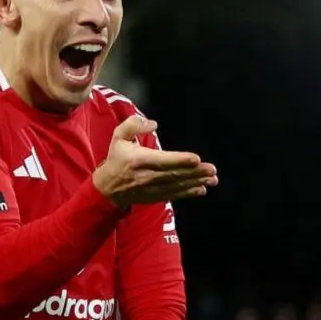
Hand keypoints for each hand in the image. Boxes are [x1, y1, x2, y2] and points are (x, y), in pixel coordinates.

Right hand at [91, 115, 218, 208]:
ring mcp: (153, 188)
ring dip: (196, 182)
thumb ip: (133, 125)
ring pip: (177, 185)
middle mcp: (147, 176)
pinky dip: (188, 192)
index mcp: (139, 160)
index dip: (179, 160)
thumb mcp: (118, 137)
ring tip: (212, 179)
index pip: (163, 160)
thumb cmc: (117, 159)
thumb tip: (153, 123)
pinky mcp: (156, 196)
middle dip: (195, 173)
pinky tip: (201, 189)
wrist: (108, 189)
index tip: (195, 159)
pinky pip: (175, 194)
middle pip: (174, 174)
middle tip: (212, 170)